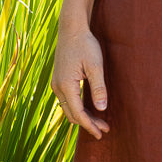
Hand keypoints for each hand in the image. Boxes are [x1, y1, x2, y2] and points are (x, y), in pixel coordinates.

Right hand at [51, 23, 109, 138]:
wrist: (71, 28)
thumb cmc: (85, 44)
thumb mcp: (96, 66)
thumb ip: (98, 88)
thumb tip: (101, 109)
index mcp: (66, 85)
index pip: (78, 113)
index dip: (90, 125)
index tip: (101, 133)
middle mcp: (57, 87)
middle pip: (72, 114)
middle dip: (87, 124)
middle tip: (104, 129)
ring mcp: (56, 84)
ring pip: (69, 108)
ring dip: (83, 116)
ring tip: (99, 121)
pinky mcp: (59, 80)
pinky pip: (67, 100)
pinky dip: (78, 108)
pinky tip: (90, 109)